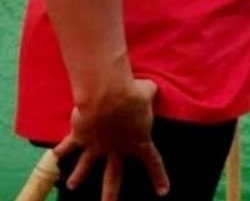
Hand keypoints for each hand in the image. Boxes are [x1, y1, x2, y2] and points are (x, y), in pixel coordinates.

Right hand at [54, 78, 168, 200]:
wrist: (107, 96)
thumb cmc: (133, 94)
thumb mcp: (149, 92)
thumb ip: (150, 94)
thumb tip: (149, 89)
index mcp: (138, 141)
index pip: (153, 162)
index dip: (159, 177)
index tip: (163, 193)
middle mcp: (117, 148)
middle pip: (113, 177)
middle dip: (110, 194)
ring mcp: (96, 145)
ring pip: (85, 167)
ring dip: (78, 176)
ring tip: (72, 186)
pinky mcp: (80, 137)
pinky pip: (68, 146)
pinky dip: (61, 150)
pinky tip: (56, 156)